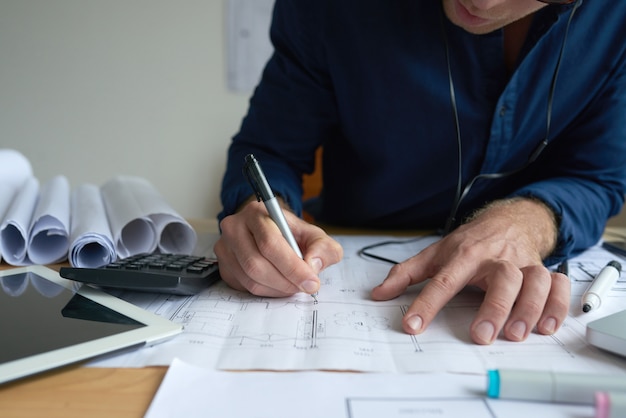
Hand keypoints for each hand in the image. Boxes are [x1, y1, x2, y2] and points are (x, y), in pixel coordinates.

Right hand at [214, 200, 342, 296]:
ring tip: (293, 284)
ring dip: (277, 289)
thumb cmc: (291, 234)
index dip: (292, 267)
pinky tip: (278, 284)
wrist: (271, 231)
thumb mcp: (314, 235)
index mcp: (257, 212)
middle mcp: (235, 227)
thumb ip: (323, 248)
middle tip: (304, 287)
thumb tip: (313, 265)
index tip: (311, 281)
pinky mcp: (224, 266)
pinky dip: (266, 291)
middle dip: (286, 281)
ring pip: (250, 279)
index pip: (270, 243)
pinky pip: (244, 287)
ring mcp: (225, 247)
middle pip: (256, 264)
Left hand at [371, 198, 570, 344]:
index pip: (443, 280)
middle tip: (482, 335)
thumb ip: (406, 274)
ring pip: (535, 280)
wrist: (506, 220)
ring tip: (518, 334)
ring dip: (530, 307)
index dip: (426, 304)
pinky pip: (559, 285)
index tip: (412, 326)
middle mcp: (496, 258)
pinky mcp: (543, 269)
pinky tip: (548, 326)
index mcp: (464, 254)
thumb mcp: (434, 254)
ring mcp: (523, 263)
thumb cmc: (469, 242)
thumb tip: (377, 293)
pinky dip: (558, 304)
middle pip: (501, 277)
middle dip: (494, 307)